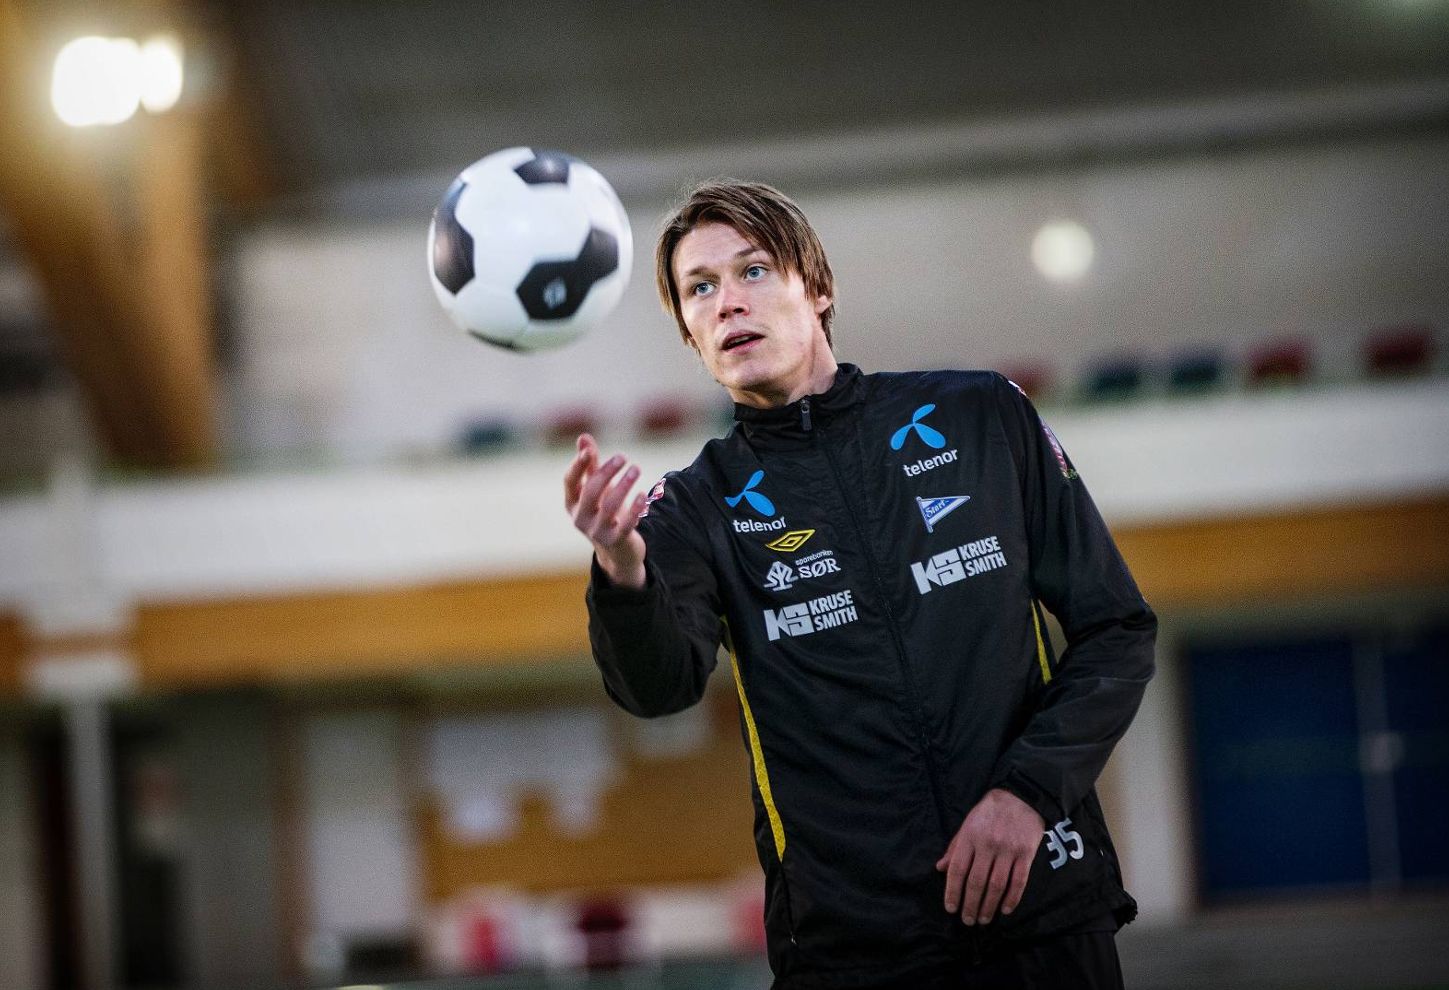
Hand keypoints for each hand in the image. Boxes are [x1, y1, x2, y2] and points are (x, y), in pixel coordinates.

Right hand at [563, 433, 646, 588]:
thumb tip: (583, 437)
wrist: (617, 550)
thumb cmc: (604, 511)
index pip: (569, 481)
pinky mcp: (616, 540)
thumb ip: (590, 464)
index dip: (578, 465)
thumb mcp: (596, 488)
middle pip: (590, 491)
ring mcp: (597, 531)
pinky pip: (626, 524)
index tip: (589, 449)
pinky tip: (643, 495)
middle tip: (623, 457)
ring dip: (623, 485)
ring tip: (636, 468)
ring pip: (609, 506)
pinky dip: (635, 509)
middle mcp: (580, 518)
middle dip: (606, 472)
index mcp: (572, 502)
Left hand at [935, 788, 1044, 925]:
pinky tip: (1005, 910)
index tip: (951, 908)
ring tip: (984, 919)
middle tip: (967, 920)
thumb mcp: (967, 824)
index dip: (952, 892)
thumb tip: (940, 869)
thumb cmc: (989, 812)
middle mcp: (987, 845)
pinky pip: (1019, 881)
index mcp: (969, 837)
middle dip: (970, 905)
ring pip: (996, 885)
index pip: (957, 870)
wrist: (1021, 796)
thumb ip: (954, 847)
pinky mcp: (1026, 854)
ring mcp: (1008, 850)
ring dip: (989, 906)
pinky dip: (1012, 898)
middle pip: (976, 882)